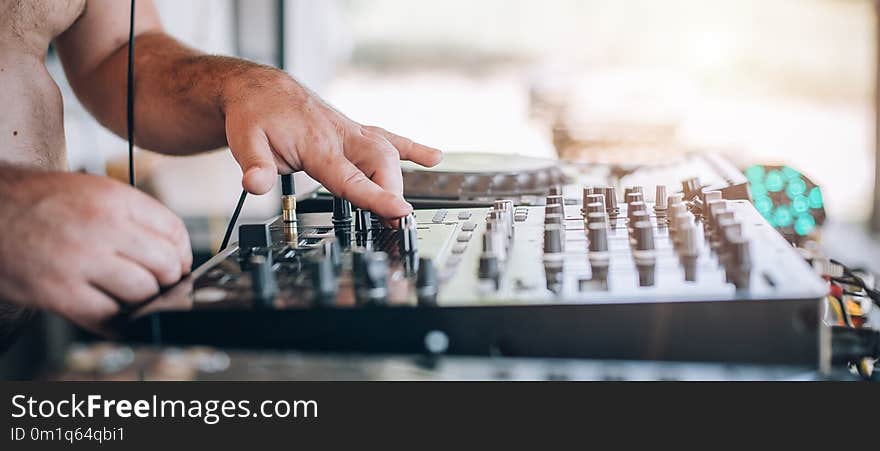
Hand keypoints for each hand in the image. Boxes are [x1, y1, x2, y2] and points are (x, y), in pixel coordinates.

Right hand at [0, 169, 191, 333]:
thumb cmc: (39, 203)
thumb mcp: (93, 191)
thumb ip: (133, 216)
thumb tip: (173, 252)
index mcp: (115, 198)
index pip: (174, 230)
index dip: (183, 253)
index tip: (180, 264)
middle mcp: (102, 227)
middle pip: (165, 264)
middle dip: (168, 279)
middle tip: (159, 284)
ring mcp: (81, 260)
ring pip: (143, 293)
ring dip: (144, 301)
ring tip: (131, 296)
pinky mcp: (59, 291)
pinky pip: (107, 317)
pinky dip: (117, 320)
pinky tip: (112, 311)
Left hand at [221, 70, 442, 218]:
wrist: (259, 87)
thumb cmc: (255, 113)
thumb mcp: (243, 141)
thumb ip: (255, 166)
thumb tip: (255, 186)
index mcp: (317, 143)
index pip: (351, 176)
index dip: (376, 196)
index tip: (398, 212)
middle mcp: (341, 136)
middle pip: (379, 164)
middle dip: (392, 191)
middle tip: (396, 221)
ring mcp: (351, 132)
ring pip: (388, 152)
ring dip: (400, 179)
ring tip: (405, 209)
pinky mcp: (354, 131)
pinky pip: (389, 138)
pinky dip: (412, 148)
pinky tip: (434, 157)